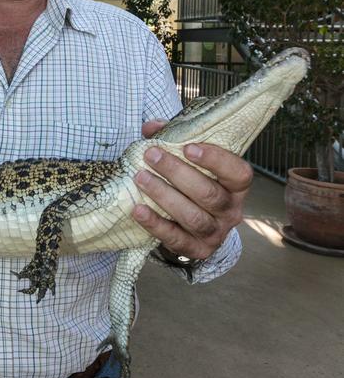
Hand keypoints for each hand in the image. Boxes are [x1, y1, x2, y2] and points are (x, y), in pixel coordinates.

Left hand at [133, 122, 252, 260]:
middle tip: (151, 155)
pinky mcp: (197, 250)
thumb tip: (151, 127)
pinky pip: (176, 238)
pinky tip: (138, 209)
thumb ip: (174, 138)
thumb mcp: (189, 158)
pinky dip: (155, 224)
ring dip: (164, 195)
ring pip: (193, 216)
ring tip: (141, 177)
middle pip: (208, 194)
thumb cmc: (193, 181)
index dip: (215, 159)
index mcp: (236, 186)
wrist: (194, 224)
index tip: (188, 147)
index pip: (238, 173)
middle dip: (177, 172)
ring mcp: (216, 233)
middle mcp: (231, 210)